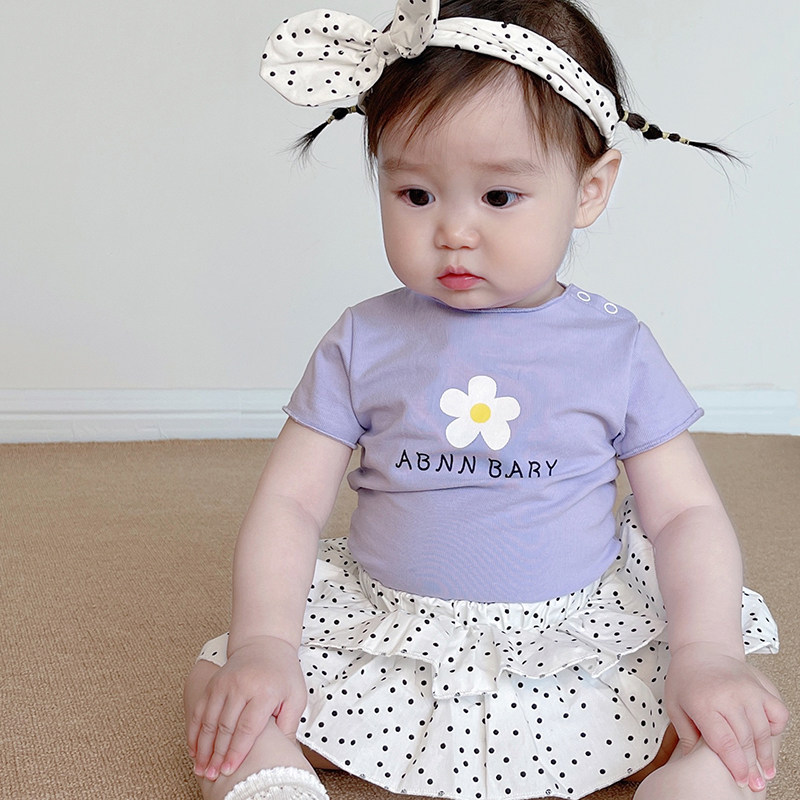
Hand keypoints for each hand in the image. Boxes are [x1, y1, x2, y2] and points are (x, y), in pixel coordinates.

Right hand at [186, 635, 307, 780]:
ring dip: (203, 747)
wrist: (265, 644)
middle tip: (213, 775)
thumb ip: (290, 724)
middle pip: (225, 726)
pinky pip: (199, 710)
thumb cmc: (283, 674)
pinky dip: (194, 732)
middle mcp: (241, 685)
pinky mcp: (213, 683)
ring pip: (208, 720)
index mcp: (264, 691)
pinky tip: (194, 750)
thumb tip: (286, 753)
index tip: (229, 770)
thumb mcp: (296, 696)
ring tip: (201, 769)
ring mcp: (224, 683)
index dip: (237, 751)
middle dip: (217, 754)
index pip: (247, 727)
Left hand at [665, 642, 787, 791]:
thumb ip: (685, 734)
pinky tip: (767, 739)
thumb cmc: (686, 678)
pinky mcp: (761, 688)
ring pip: (762, 730)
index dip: (735, 765)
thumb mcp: (675, 705)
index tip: (741, 781)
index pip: (724, 742)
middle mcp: (728, 696)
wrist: (702, 650)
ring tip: (765, 771)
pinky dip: (775, 728)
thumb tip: (690, 761)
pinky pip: (777, 713)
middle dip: (751, 767)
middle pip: (745, 740)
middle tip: (754, 784)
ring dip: (765, 754)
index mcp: (703, 702)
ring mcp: (748, 691)